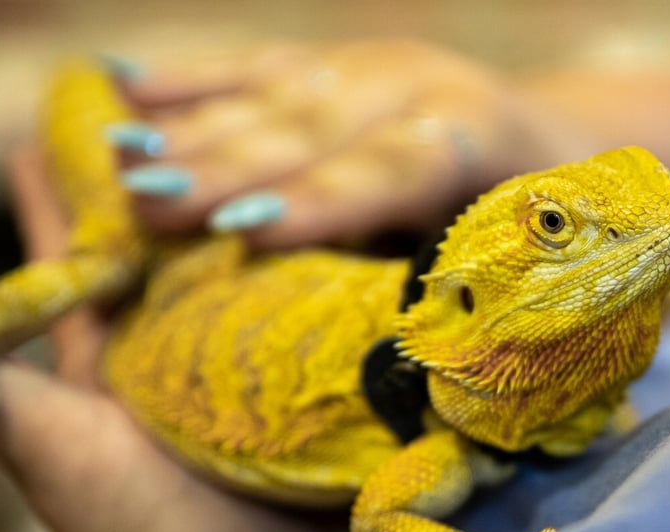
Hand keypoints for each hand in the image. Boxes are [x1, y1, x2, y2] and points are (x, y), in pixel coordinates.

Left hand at [0, 146, 352, 531]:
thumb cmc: (143, 527)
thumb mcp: (53, 444)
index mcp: (108, 363)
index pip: (72, 265)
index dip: (52, 206)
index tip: (34, 142)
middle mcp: (174, 351)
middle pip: (159, 247)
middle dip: (151, 183)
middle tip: (147, 115)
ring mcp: (244, 355)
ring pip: (234, 260)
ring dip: (233, 204)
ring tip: (234, 138)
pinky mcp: (304, 366)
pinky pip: (302, 293)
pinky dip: (309, 250)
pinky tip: (316, 205)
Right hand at [97, 39, 596, 247]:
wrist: (550, 143)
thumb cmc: (538, 229)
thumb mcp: (531, 253)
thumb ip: (474, 276)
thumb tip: (417, 332)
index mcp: (474, 137)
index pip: (392, 168)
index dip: (321, 199)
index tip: (248, 232)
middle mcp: (416, 87)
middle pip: (314, 127)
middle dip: (228, 166)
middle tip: (148, 199)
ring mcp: (366, 65)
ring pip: (272, 94)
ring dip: (193, 127)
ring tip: (120, 157)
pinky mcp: (328, 61)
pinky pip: (252, 66)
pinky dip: (189, 79)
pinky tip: (121, 85)